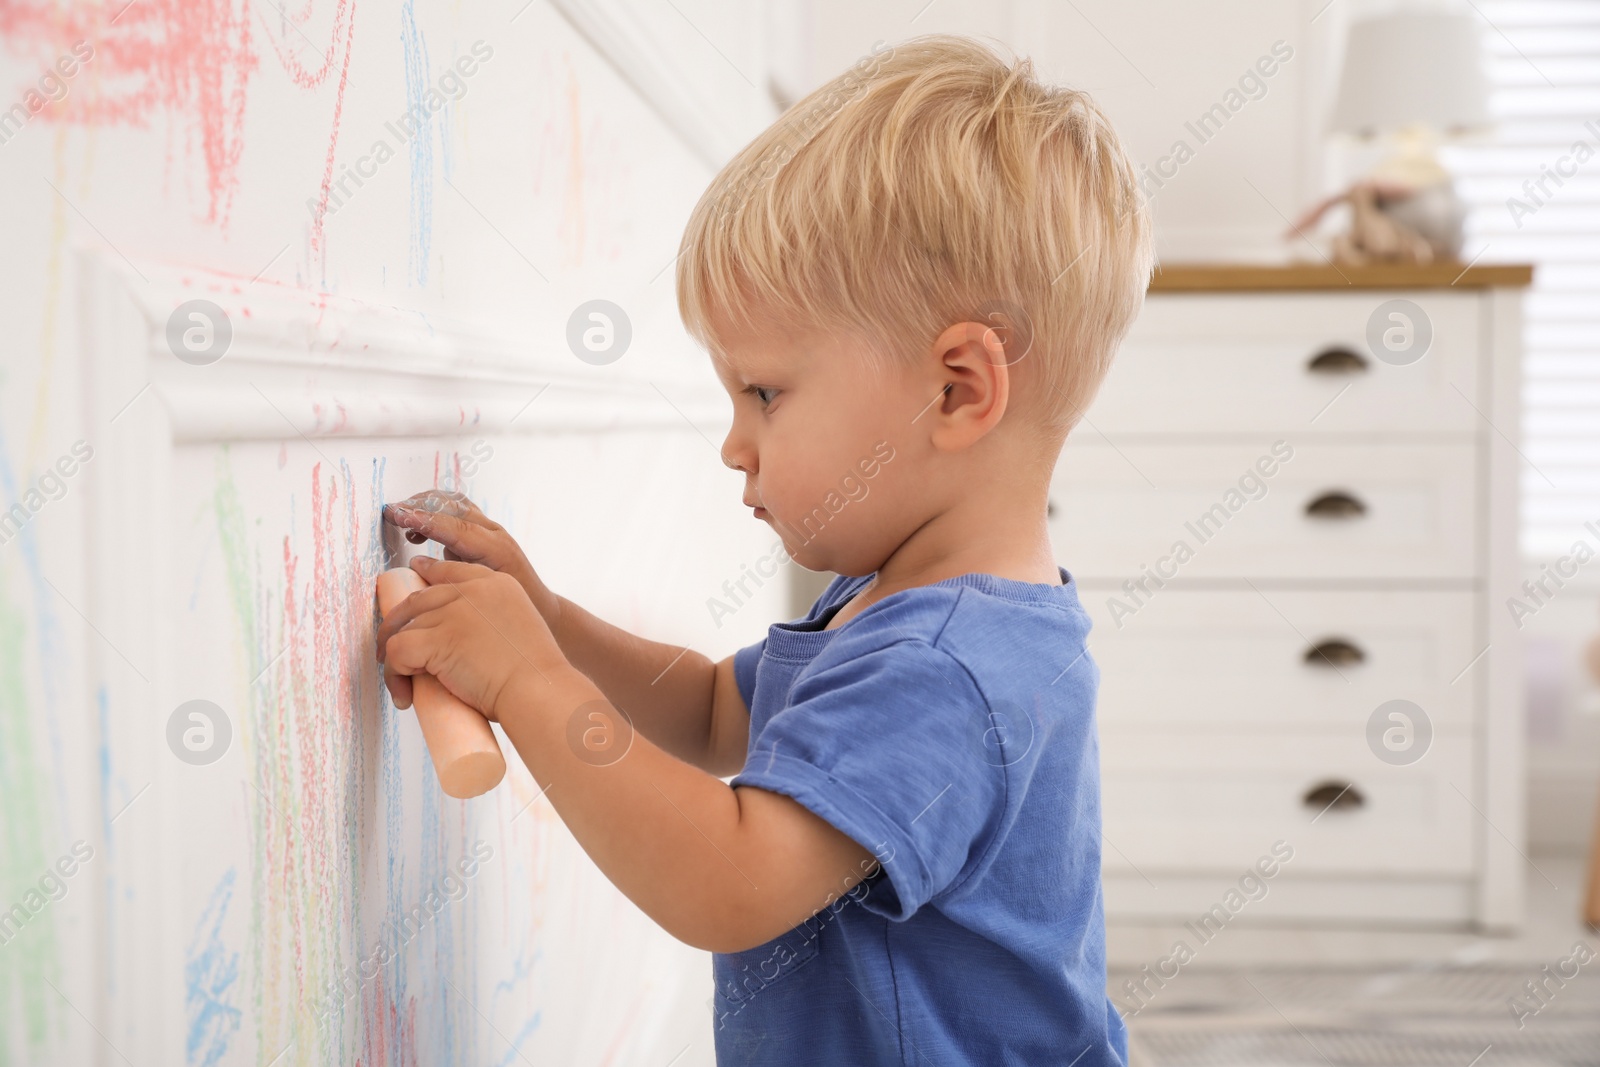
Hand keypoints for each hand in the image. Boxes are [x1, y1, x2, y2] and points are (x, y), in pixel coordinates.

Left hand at [375, 557, 565, 721]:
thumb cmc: (536, 675)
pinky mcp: (436, 638)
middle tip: (390, 648)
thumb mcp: (519, 627)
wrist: (539, 691)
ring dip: (396, 659)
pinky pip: (397, 652)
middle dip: (397, 622)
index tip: (413, 582)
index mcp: (497, 583)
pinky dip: (395, 676)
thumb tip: (462, 640)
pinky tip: (405, 694)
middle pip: (418, 597)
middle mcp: (473, 590)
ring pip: (403, 628)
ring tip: (403, 684)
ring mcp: (453, 612)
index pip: (450, 571)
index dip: (427, 576)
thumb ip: (492, 620)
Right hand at [383, 491, 559, 620]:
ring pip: (455, 504)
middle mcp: (494, 534)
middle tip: (391, 512)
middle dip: (420, 505)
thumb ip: (452, 582)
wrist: (540, 608)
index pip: (455, 527)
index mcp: (495, 550)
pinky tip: (417, 532)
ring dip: (425, 505)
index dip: (425, 520)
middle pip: (454, 506)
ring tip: (400, 518)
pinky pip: (457, 512)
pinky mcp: (484, 532)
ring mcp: (491, 530)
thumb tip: (417, 569)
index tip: (398, 516)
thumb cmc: (514, 610)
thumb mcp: (482, 599)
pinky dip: (434, 514)